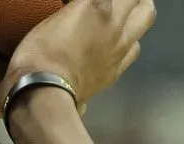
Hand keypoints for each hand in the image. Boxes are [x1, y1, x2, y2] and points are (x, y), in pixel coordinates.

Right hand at [1, 0, 155, 112]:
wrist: (45, 94)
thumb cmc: (39, 53)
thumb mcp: (53, 19)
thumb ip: (76, 8)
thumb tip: (81, 7)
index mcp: (98, 7)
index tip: (91, 2)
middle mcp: (116, 25)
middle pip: (141, 2)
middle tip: (123, 0)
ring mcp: (120, 50)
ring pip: (144, 23)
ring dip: (136, 17)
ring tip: (125, 18)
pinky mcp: (116, 71)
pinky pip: (133, 50)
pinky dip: (128, 43)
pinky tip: (117, 45)